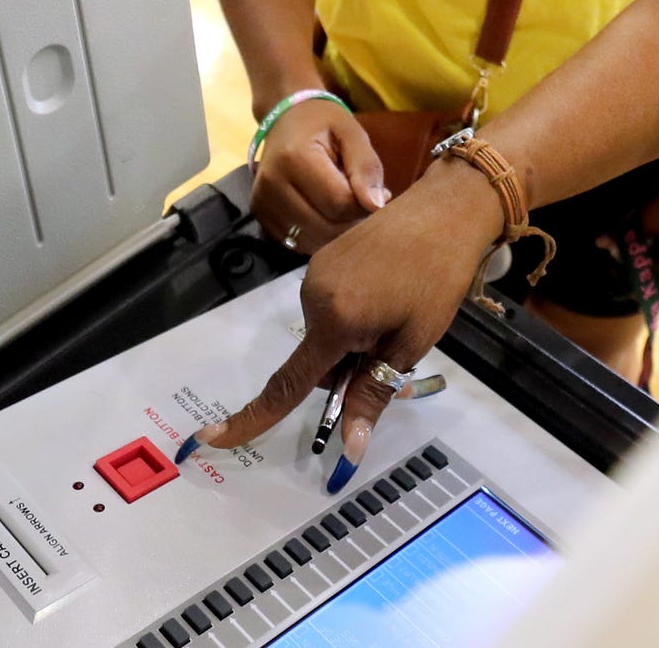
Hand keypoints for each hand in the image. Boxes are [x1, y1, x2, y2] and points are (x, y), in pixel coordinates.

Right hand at [186, 163, 502, 489]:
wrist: (444, 211)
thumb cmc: (436, 278)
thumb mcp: (411, 343)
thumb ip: (373, 393)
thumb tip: (350, 447)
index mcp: (333, 320)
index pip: (288, 384)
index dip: (253, 418)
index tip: (214, 439)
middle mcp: (312, 297)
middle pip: (315, 361)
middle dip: (347, 368)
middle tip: (394, 348)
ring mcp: (314, 274)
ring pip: (324, 335)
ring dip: (351, 340)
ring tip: (396, 312)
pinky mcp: (323, 259)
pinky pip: (328, 306)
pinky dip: (350, 315)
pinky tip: (385, 293)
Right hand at [252, 97, 388, 253]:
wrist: (286, 119)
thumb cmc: (324, 124)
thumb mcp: (353, 134)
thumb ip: (366, 168)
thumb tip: (376, 206)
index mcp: (295, 158)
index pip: (338, 203)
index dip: (365, 205)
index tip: (376, 194)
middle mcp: (272, 184)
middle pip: (325, 227)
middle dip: (352, 221)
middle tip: (361, 200)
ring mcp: (261, 203)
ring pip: (312, 241)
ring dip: (336, 231)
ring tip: (341, 204)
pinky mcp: (260, 216)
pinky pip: (297, 243)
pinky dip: (318, 235)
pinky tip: (323, 212)